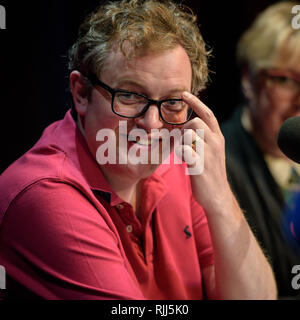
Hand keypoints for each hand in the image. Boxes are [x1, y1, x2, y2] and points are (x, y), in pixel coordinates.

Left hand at [177, 91, 232, 213]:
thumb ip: (203, 139)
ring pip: (189, 133)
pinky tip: (185, 161)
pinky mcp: (200, 166)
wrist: (217, 196)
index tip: (183, 94)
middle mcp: (216, 142)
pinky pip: (184, 150)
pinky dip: (180, 153)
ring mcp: (209, 154)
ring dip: (181, 141)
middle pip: (195, 122)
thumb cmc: (211, 173)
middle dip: (184, 128)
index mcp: (218, 138)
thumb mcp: (211, 152)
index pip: (208, 114)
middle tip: (183, 142)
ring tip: (185, 153)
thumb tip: (187, 127)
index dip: (196, 102)